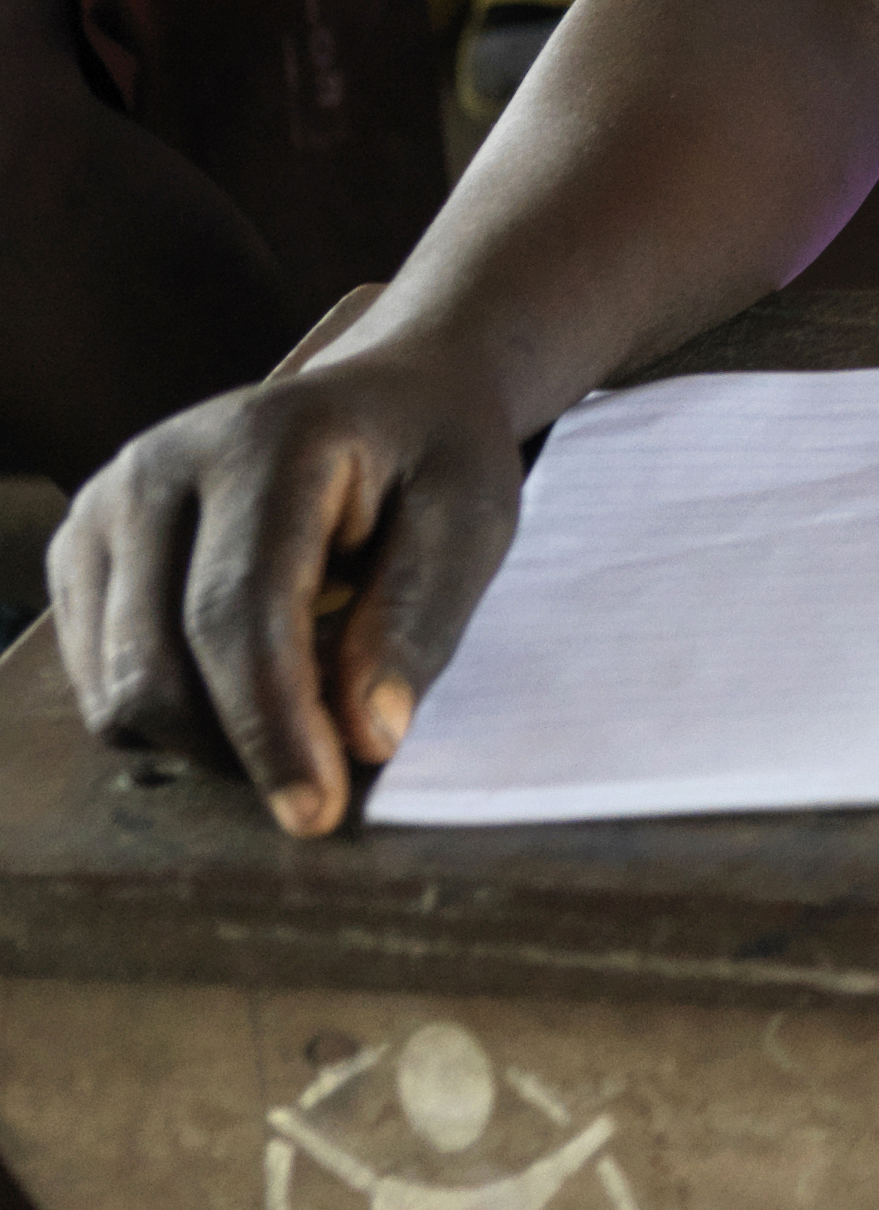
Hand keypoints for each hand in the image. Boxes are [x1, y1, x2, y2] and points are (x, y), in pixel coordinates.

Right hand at [48, 336, 537, 835]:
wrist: (386, 397)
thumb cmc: (434, 459)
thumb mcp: (470, 518)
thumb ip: (419, 619)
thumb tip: (366, 737)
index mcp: (262, 442)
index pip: (238, 616)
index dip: (273, 728)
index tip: (318, 812)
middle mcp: (155, 468)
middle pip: (157, 666)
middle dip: (238, 748)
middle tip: (327, 772)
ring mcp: (101, 509)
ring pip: (117, 689)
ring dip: (204, 738)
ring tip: (299, 701)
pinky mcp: (78, 551)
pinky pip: (99, 682)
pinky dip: (171, 713)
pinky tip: (243, 678)